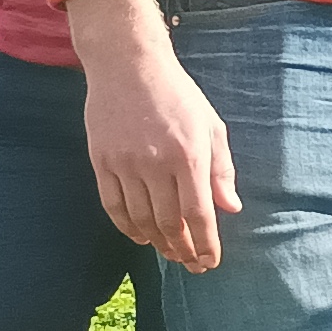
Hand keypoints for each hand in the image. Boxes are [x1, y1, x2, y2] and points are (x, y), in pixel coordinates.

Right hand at [67, 0, 236, 270]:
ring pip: (140, 218)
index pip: (199, 214)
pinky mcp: (101, 160)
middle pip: (169, 222)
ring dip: (156, 242)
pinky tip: (140, 236)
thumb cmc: (178, 96)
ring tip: (170, 252)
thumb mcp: (212, 127)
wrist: (128, 67)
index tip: (210, 262)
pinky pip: (113, 204)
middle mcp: (156, 163)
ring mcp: (125, 163)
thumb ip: (222, 170)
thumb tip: (230, 208)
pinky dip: (126, 226)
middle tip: (191, 264)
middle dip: (182, 249)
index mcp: (189, 156)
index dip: (205, 243)